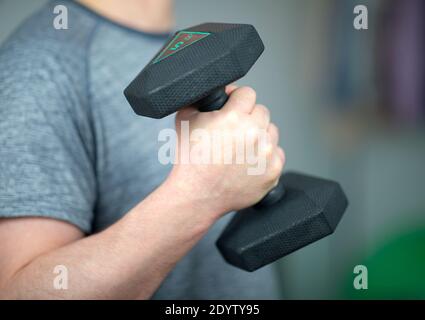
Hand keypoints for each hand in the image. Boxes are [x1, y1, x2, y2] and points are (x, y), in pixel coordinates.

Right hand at [167, 86, 284, 217]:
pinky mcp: (273, 171)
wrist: (197, 194)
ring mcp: (266, 154)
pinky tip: (248, 162)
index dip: (237, 99)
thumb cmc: (190, 159)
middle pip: (262, 111)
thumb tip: (212, 91)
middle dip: (248, 117)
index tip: (231, 107)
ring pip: (271, 132)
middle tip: (233, 131)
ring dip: (259, 135)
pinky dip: (265, 156)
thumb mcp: (184, 119)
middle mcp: (254, 133)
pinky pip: (276, 153)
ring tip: (240, 148)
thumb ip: (200, 99)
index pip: (247, 93)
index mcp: (234, 117)